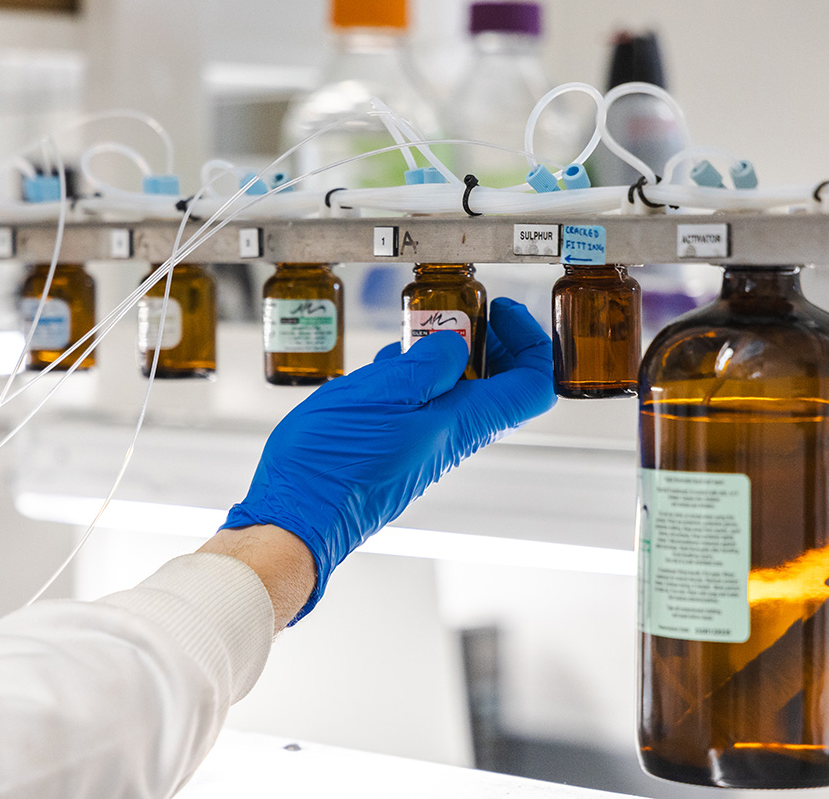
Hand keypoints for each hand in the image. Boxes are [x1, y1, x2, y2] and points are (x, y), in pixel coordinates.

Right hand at [220, 297, 555, 621]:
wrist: (296, 517)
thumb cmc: (332, 463)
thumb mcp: (382, 394)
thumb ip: (427, 365)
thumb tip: (458, 344)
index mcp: (459, 423)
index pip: (532, 387)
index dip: (530, 342)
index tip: (500, 312)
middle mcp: (450, 438)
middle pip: (500, 386)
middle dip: (486, 341)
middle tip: (454, 315)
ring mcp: (425, 446)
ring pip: (458, 393)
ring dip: (444, 356)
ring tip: (412, 333)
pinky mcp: (398, 451)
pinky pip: (423, 406)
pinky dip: (413, 377)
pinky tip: (384, 366)